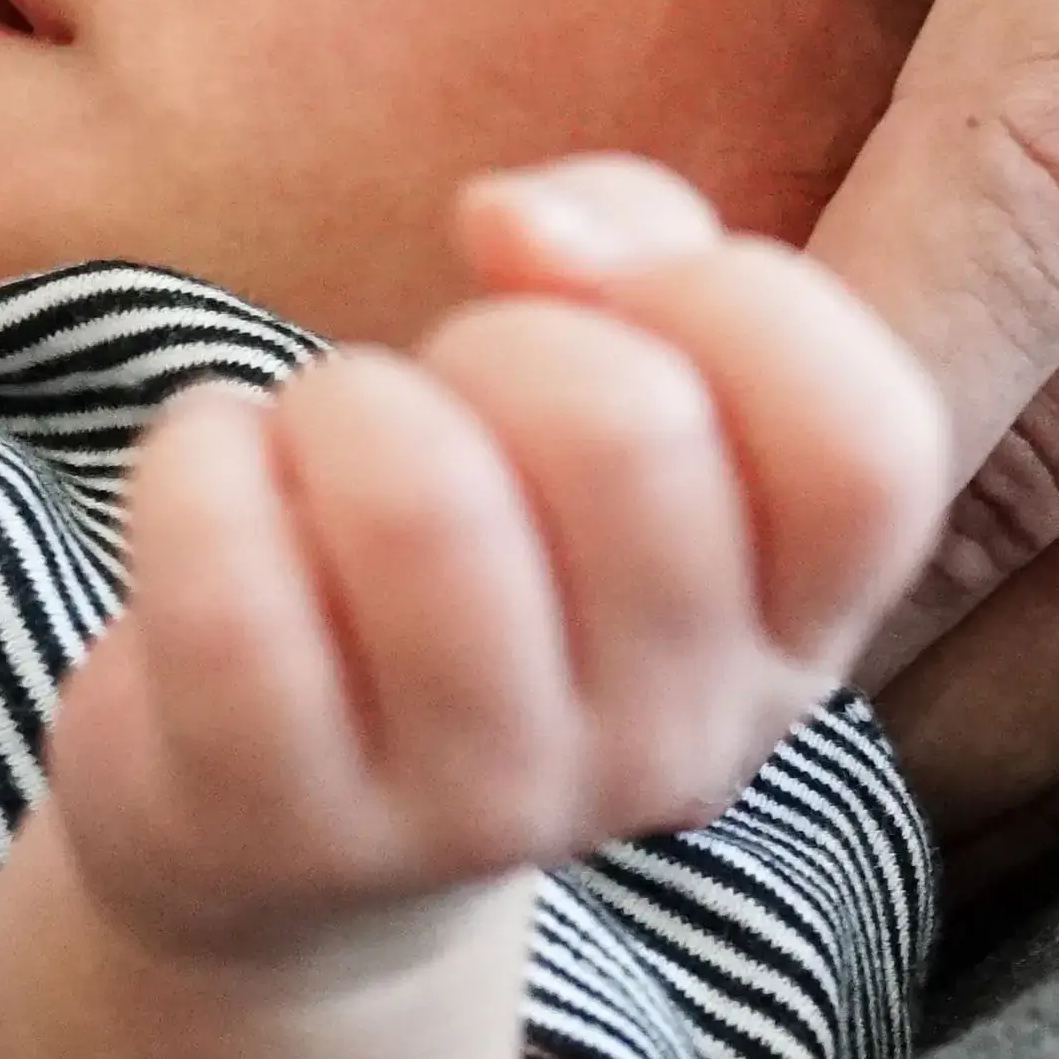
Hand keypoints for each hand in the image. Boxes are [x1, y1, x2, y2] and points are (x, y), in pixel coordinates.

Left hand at [42, 156, 947, 966]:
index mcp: (796, 632)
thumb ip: (630, 239)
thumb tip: (519, 226)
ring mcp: (486, 806)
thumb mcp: (608, 383)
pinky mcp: (287, 829)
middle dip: (500, 337)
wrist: (289, 833)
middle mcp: (676, 742)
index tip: (622, 302)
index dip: (739, 302)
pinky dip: (193, 469)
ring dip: (337, 405)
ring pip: (419, 500)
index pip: (865, 443)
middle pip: (628, 430)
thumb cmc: (480, 545)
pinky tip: (216, 488)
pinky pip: (231, 590)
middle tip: (446, 395)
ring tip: (322, 446)